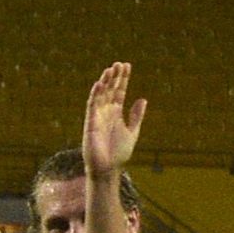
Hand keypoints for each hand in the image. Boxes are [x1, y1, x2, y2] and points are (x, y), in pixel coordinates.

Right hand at [82, 62, 145, 177]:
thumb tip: (142, 99)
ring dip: (104, 82)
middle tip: (119, 64)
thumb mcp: (132, 132)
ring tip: (110, 69)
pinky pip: (92, 107)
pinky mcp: (90, 124)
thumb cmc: (119, 153)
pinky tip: (99, 85)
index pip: (119, 92)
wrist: (108, 169)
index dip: (123, 79)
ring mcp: (97, 117)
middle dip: (114, 77)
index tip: (127, 66)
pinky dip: (95, 95)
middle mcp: (106, 113)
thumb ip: (136, 116)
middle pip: (110, 90)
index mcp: (116, 114)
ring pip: (100, 95)